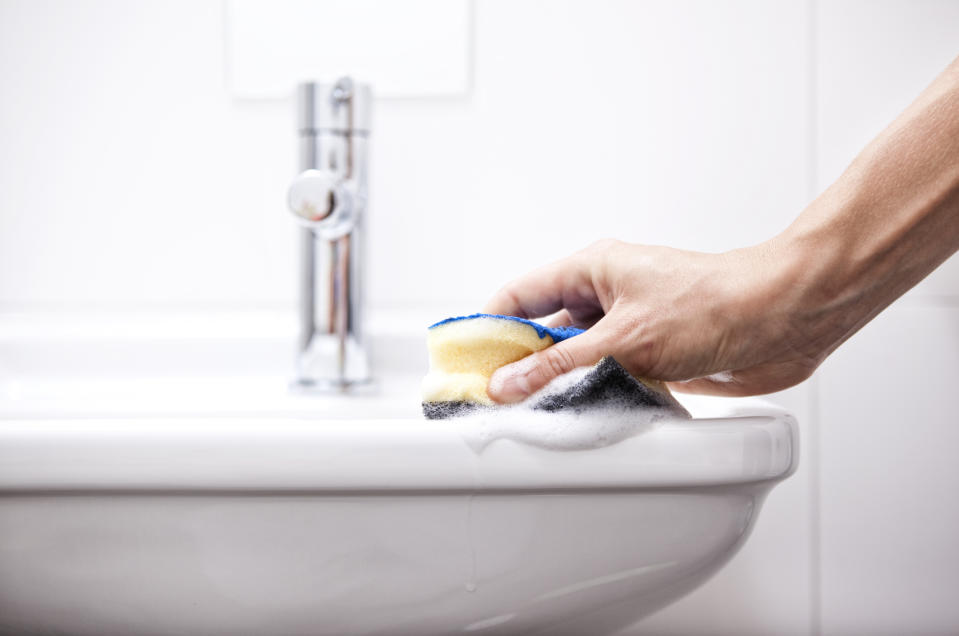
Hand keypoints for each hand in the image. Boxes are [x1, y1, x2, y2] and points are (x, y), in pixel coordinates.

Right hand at [483, 238, 823, 402]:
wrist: (783, 319)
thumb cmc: (714, 303)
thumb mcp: (623, 338)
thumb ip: (560, 364)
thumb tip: (508, 382)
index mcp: (591, 270)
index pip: (520, 295)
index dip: (488, 326)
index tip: (465, 361)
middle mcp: (606, 296)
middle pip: (541, 329)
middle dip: (517, 362)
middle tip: (493, 398)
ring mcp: (628, 327)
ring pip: (573, 357)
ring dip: (556, 382)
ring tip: (533, 411)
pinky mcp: (651, 355)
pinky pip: (605, 376)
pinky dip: (590, 393)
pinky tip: (579, 413)